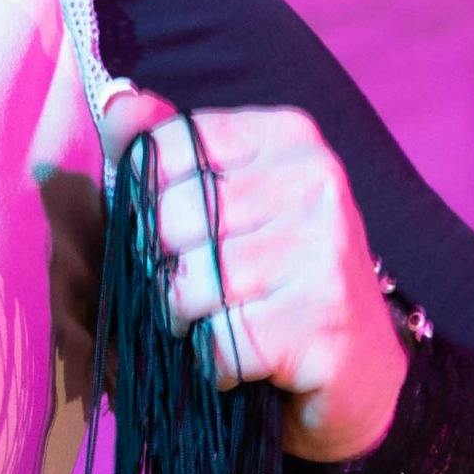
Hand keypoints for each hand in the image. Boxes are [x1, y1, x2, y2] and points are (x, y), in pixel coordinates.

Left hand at [93, 88, 407, 463]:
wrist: (358, 373)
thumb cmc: (274, 283)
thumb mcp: (224, 204)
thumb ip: (167, 152)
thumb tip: (116, 101)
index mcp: (286, 137)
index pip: (163, 150)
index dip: (145, 206)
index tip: (179, 236)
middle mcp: (315, 180)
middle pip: (169, 222)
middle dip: (164, 273)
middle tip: (203, 295)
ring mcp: (326, 248)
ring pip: (187, 287)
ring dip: (188, 324)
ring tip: (223, 326)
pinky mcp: (324, 319)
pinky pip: (218, 343)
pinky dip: (214, 365)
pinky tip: (246, 362)